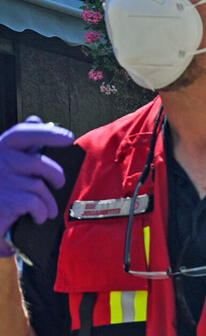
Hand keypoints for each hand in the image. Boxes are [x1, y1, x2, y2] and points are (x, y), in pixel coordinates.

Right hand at [0, 119, 75, 253]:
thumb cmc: (2, 188)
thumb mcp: (9, 164)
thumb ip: (23, 144)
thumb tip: (36, 119)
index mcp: (0, 149)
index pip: (22, 133)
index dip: (46, 133)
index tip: (68, 137)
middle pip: (39, 163)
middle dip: (56, 175)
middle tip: (59, 183)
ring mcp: (2, 180)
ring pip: (40, 187)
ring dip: (49, 201)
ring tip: (47, 209)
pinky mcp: (6, 200)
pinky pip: (37, 203)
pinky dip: (42, 213)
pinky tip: (37, 217)